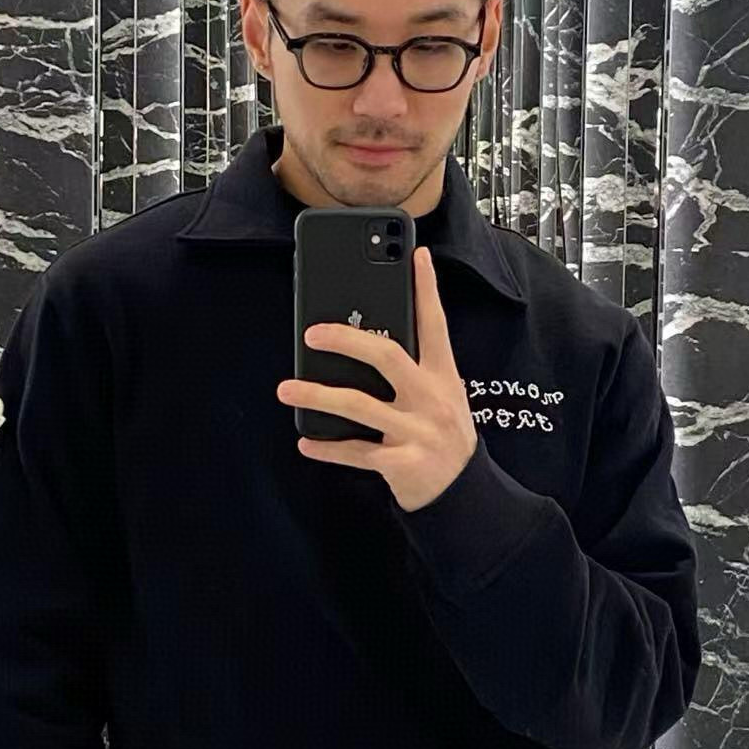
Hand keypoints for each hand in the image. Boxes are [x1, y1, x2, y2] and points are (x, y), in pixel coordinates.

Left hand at [276, 247, 478, 512]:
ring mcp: (418, 432)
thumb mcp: (440, 396)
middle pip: (387, 356)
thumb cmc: (440, 434)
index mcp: (443, 376)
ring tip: (286, 389)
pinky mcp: (402, 464)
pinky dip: (327, 448)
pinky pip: (356, 452)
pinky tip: (305, 442)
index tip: (417, 254)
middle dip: (346, 339)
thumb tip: (362, 338)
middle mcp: (433, 399)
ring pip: (358, 405)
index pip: (435, 323)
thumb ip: (412, 369)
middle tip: (312, 332)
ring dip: (316, 395)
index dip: (427, 288)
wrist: (462, 494)